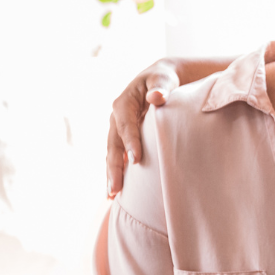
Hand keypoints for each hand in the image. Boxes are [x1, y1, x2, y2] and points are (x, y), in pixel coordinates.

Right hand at [107, 58, 179, 196]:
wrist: (159, 79)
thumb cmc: (163, 79)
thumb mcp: (163, 79)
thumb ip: (161, 87)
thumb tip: (156, 97)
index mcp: (124, 103)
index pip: (126, 125)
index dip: (130, 142)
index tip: (136, 159)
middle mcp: (116, 118)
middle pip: (114, 144)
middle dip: (114, 167)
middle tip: (116, 188)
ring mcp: (117, 129)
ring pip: (112, 153)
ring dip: (111, 174)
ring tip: (112, 195)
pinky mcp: (122, 137)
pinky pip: (117, 156)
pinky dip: (116, 171)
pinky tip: (116, 190)